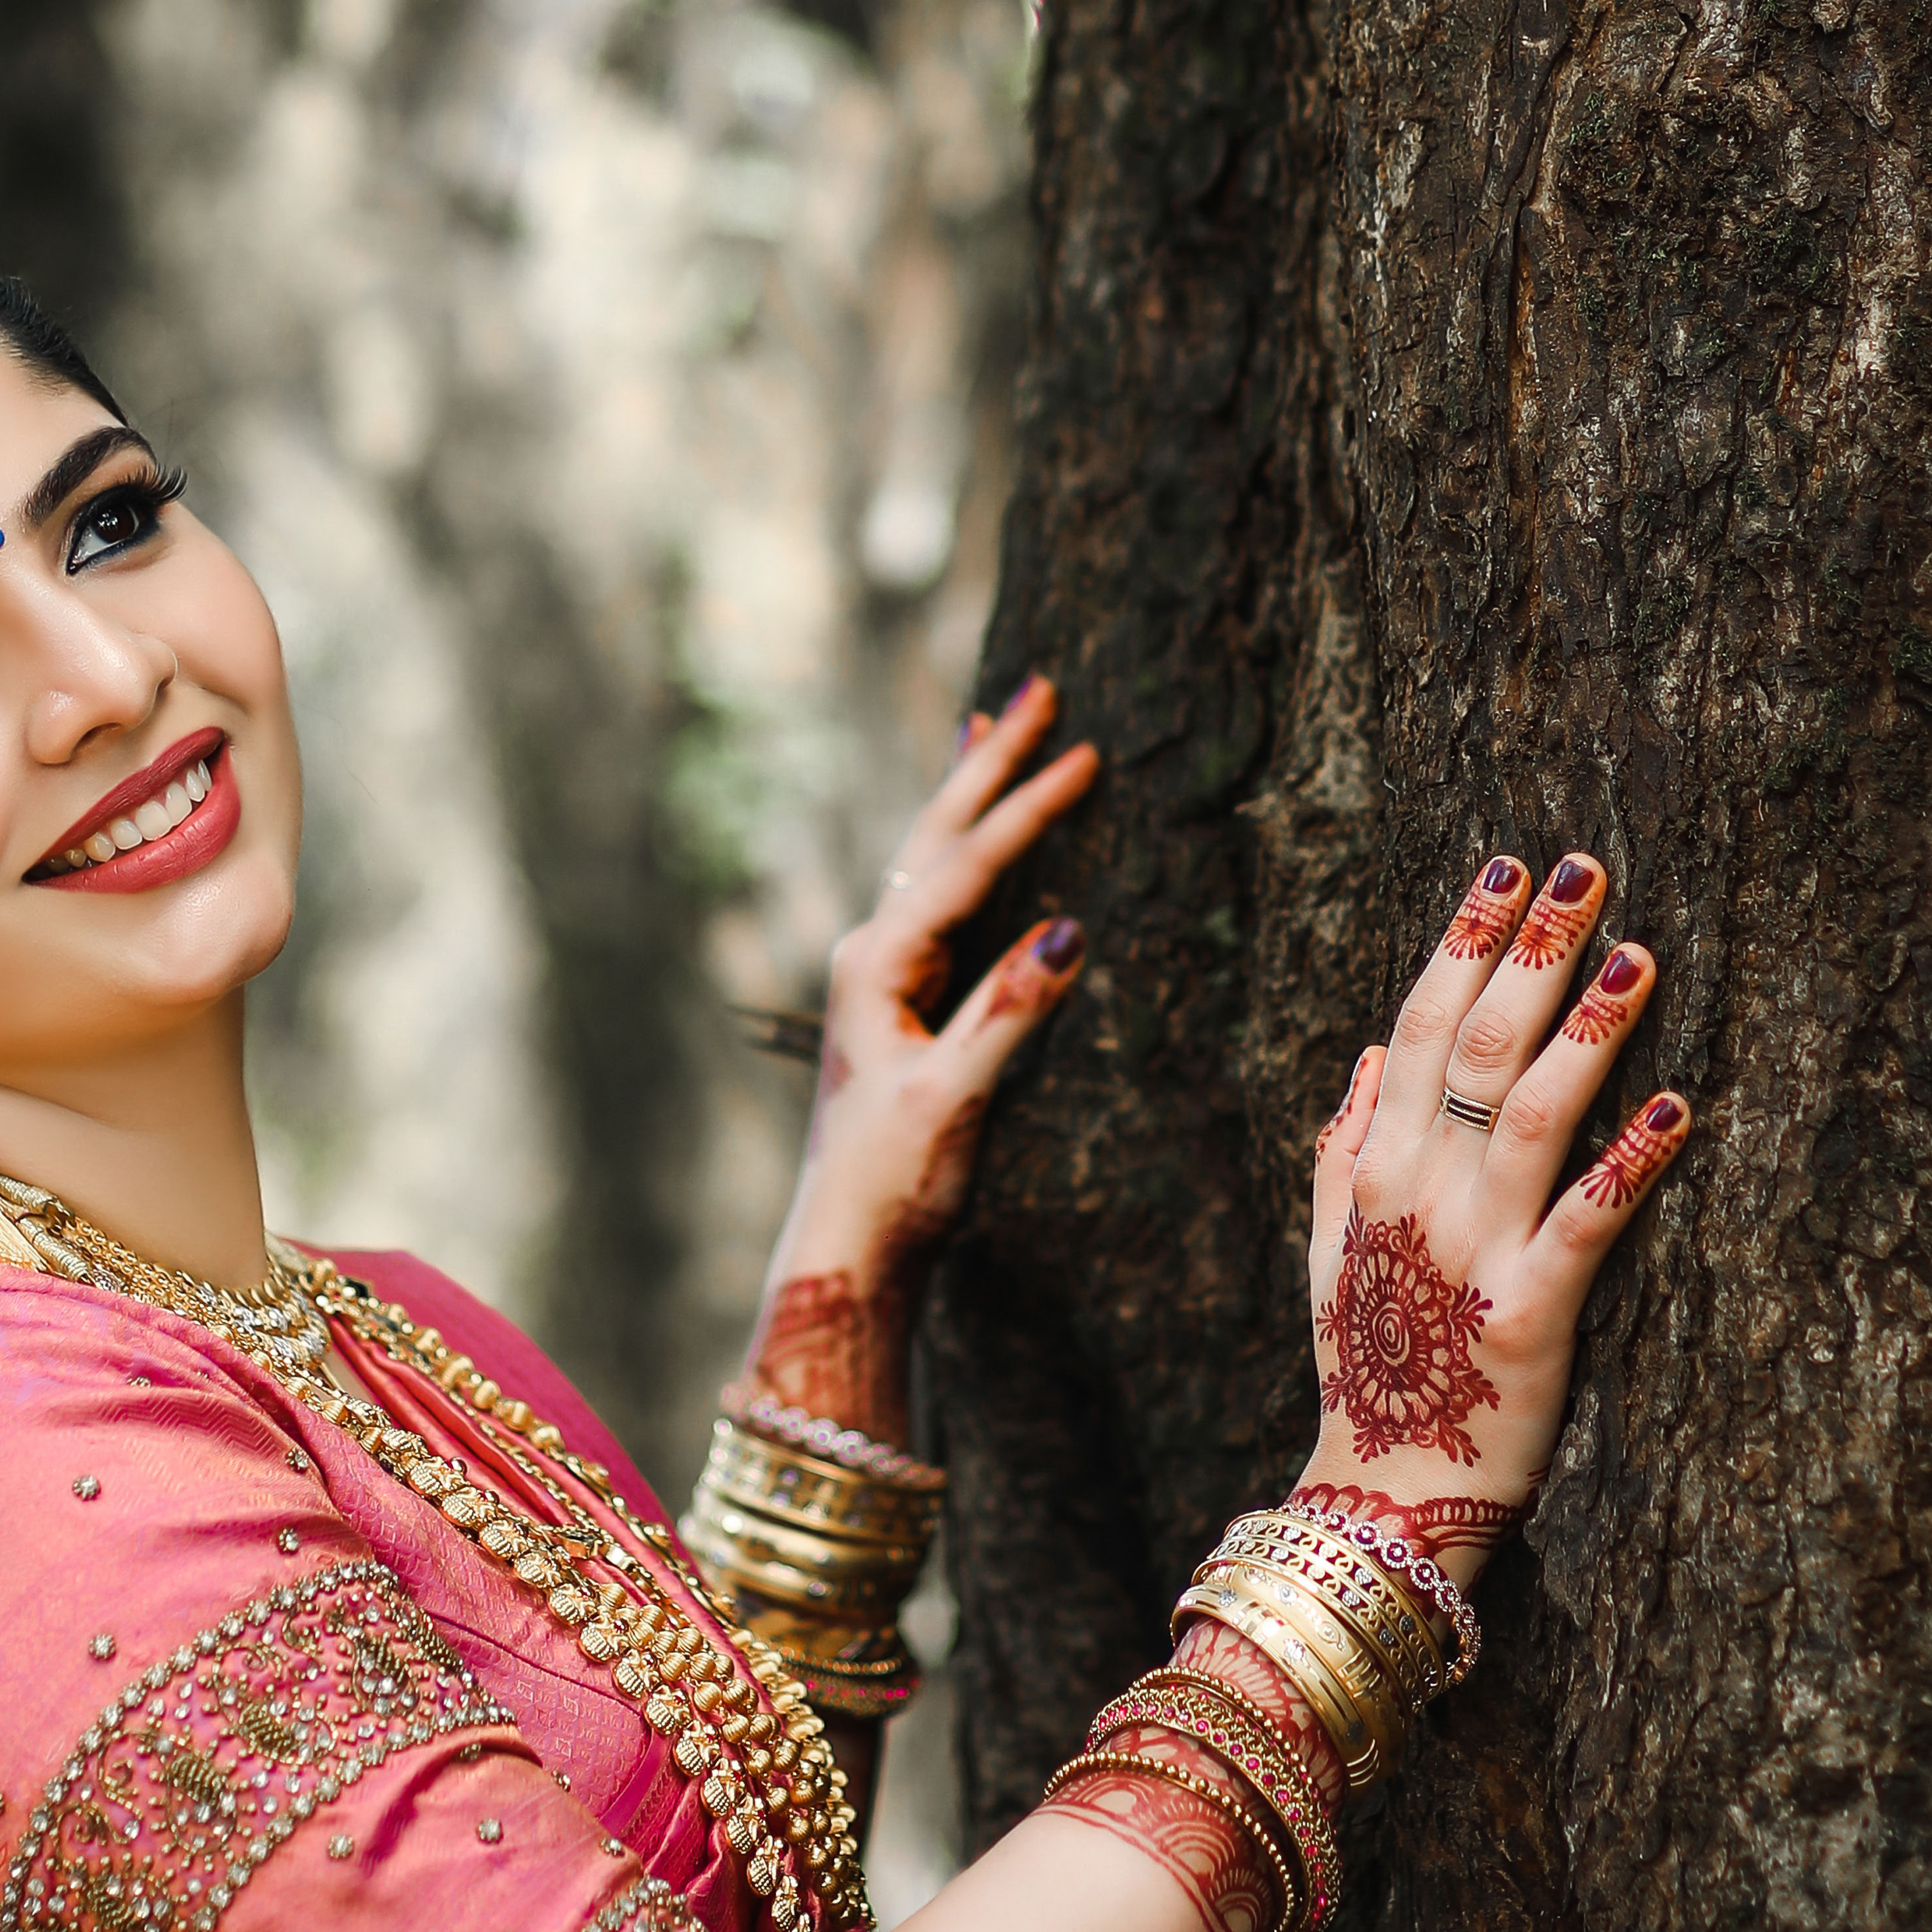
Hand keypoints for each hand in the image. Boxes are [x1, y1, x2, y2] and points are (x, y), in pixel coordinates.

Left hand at [742, 677, 1099, 1436]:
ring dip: (967, 792)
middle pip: (936, 836)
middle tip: (1037, 688)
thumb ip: (1008, 1011)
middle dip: (988, 762)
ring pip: (930, 858)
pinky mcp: (895, 1002)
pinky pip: (935, 899)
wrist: (847, 1243)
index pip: (967, 866)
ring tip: (991, 724)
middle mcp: (867, 955)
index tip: (1084, 751)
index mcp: (876, 967)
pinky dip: (960, 850)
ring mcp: (877, 975)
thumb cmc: (894, 1177)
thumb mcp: (955, 1097)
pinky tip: (972, 839)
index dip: (1027, 808)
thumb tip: (1065, 927)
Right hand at [1298, 849, 1691, 1580]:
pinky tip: (1680, 1108)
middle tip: (1589, 868)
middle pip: (1477, 1046)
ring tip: (1639, 957)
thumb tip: (1366, 1051)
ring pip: (1532, 1115)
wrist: (1383, 1490)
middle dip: (1533, 950)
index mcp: (1373, 1169)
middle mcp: (1418, 1196)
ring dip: (1588, 1031)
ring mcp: (1473, 1253)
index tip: (1508, 867)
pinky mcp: (1530, 1315)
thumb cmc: (1367, 1366)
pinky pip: (1587, 1225)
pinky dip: (1632, 1163)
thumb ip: (1340, 1148)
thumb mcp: (1328, 1250)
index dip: (1464, 940)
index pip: (1419, 1025)